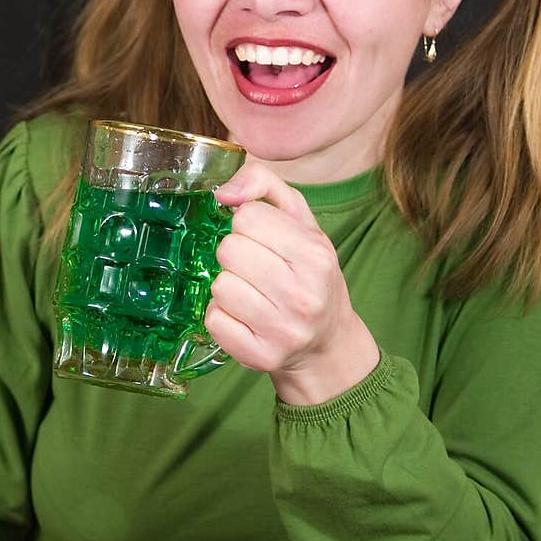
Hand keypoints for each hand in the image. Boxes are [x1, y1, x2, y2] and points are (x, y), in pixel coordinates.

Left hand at [210, 160, 378, 404]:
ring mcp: (283, 329)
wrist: (326, 342)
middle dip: (235, 255)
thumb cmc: (309, 274)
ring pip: (219, 287)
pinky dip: (222, 316)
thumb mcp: (301, 220)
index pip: (247, 217)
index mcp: (316, 254)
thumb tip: (224, 193)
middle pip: (228, 250)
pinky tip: (244, 316)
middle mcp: (304, 294)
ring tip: (250, 293)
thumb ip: (264, 185)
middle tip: (254, 268)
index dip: (247, 225)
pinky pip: (214, 321)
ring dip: (227, 286)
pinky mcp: (262, 356)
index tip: (262, 240)